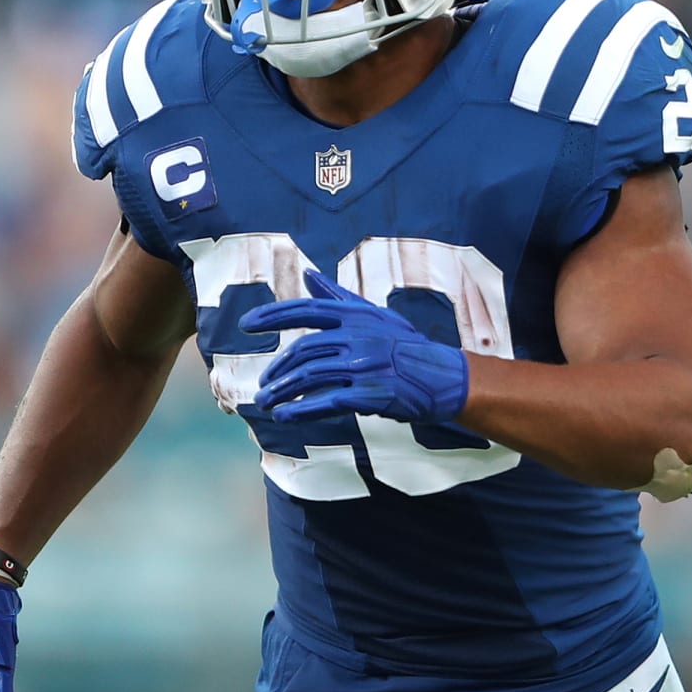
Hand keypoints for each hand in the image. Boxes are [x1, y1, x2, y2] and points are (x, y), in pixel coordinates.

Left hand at [240, 270, 468, 424]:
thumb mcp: (374, 314)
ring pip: (310, 376)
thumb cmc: (406, 345)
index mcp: (355, 315)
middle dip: (277, 370)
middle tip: (263, 386)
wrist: (445, 377)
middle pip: (303, 350)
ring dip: (283, 392)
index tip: (246, 325)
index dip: (272, 316)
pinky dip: (302, 409)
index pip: (305, 310)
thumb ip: (338, 297)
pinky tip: (286, 416)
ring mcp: (365, 365)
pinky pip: (328, 401)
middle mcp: (358, 336)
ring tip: (266, 403)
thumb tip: (309, 275)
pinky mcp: (372, 393)